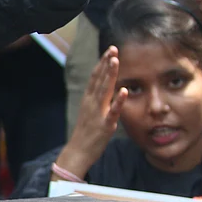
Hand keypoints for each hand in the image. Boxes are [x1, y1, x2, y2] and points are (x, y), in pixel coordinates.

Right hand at [57, 47, 127, 178]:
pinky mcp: (105, 125)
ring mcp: (98, 113)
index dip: (102, 64)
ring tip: (115, 61)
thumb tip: (105, 91)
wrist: (77, 153)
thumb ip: (97, 102)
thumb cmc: (85, 134)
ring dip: (110, 75)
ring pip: (105, 91)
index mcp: (88, 101)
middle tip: (113, 49)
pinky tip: (124, 91)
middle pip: (99, 80)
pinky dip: (118, 101)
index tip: (109, 51)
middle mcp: (91, 104)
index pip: (95, 78)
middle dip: (106, 63)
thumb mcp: (90, 114)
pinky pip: (113, 111)